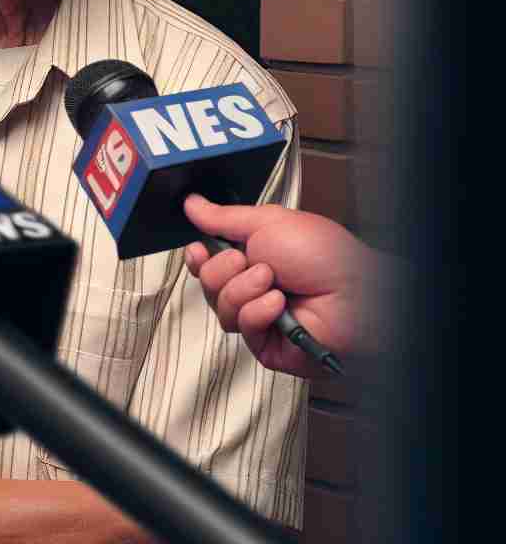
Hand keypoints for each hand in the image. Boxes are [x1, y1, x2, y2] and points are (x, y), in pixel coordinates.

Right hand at [183, 194, 379, 376]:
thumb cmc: (326, 255)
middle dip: (223, 270)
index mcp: (253, 258)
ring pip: (221, 308)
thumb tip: (194, 204)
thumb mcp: (269, 222)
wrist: (356, 291)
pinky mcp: (267, 345)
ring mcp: (261, 318)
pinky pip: (242, 328)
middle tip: (249, 262)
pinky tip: (278, 303)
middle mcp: (254, 288)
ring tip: (271, 281)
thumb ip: (225, 217)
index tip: (200, 250)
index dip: (198, 259)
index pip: (207, 263)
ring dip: (243, 290)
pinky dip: (257, 312)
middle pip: (208, 284)